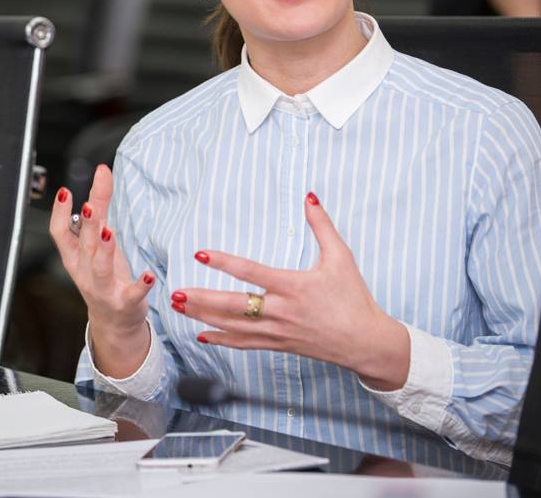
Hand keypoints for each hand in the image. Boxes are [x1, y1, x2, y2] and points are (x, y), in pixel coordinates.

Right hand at [49, 164, 154, 376]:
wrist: (114, 321)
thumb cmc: (105, 275)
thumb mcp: (99, 240)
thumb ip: (101, 206)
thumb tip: (102, 171)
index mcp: (75, 256)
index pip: (59, 233)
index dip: (58, 213)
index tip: (64, 191)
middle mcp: (85, 272)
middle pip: (83, 245)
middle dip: (86, 226)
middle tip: (89, 206)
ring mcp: (103, 288)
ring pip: (100, 269)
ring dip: (104, 251)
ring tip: (110, 232)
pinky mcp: (125, 302)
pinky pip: (132, 293)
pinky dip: (141, 284)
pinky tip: (150, 274)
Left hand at [171, 192, 409, 390]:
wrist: (364, 342)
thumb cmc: (354, 298)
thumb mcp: (341, 258)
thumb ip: (322, 226)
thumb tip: (309, 197)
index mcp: (293, 287)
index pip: (251, 272)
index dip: (224, 262)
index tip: (201, 254)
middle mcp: (281, 311)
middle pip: (232, 306)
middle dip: (201, 300)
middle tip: (175, 293)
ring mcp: (277, 331)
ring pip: (232, 326)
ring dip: (203, 317)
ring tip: (178, 308)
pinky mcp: (278, 345)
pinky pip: (244, 344)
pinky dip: (221, 340)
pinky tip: (202, 335)